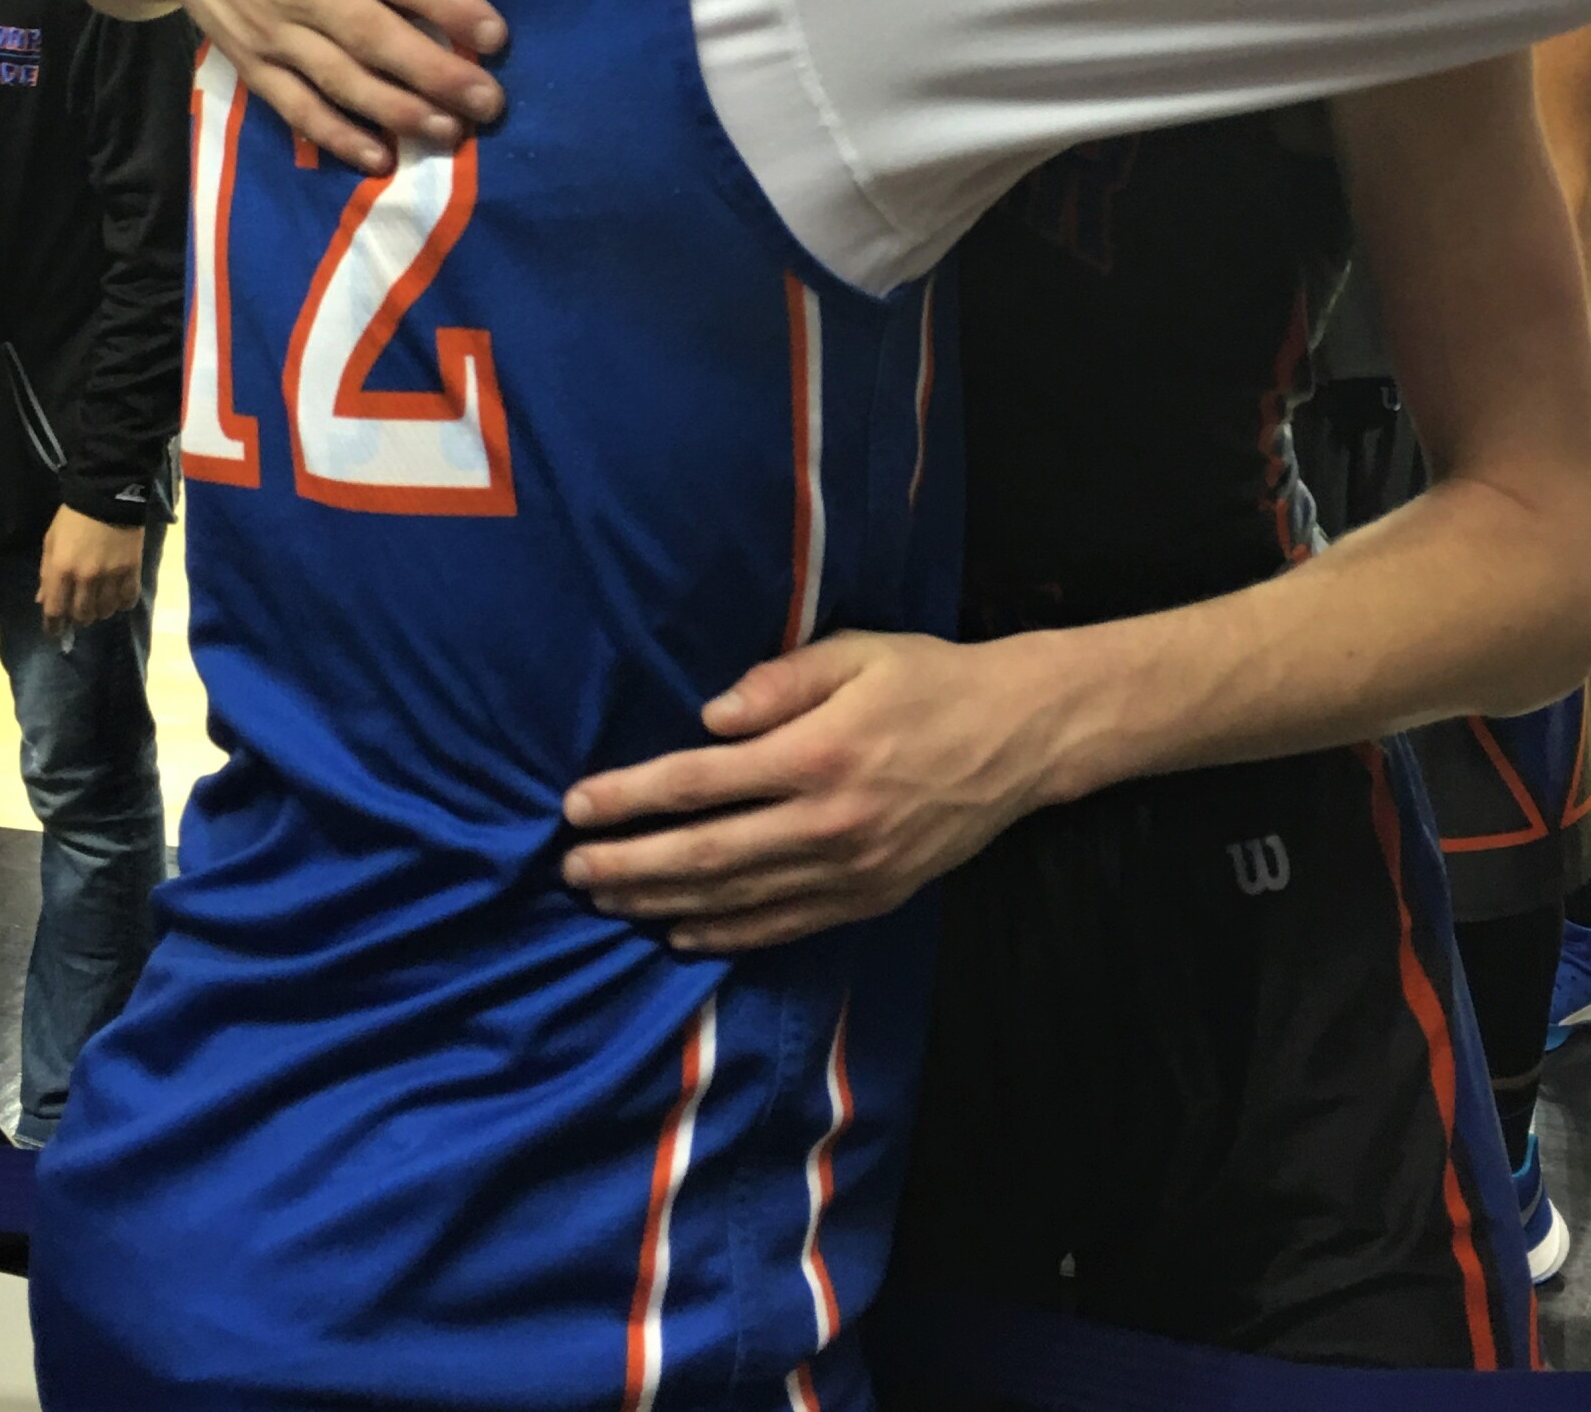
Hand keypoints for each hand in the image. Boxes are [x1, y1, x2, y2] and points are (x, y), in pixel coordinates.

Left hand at [38, 508, 144, 636]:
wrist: (107, 495)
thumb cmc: (72, 519)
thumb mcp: (50, 542)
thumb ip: (46, 574)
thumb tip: (43, 600)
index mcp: (60, 570)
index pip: (54, 610)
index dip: (53, 626)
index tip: (55, 631)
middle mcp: (85, 578)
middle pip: (81, 615)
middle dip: (77, 619)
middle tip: (78, 613)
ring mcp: (110, 575)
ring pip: (105, 611)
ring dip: (99, 612)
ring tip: (99, 604)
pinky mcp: (131, 570)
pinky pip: (127, 600)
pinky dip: (121, 604)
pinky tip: (118, 598)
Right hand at [60, 0, 509, 173]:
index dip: (446, 5)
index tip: (495, 36)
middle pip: (374, 37)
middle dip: (435, 74)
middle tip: (489, 103)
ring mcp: (273, 30)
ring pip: (341, 80)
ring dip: (397, 113)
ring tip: (451, 135)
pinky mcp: (251, 62)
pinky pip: (295, 107)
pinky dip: (335, 137)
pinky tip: (379, 160)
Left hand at [560, 631, 1058, 952]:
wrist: (1020, 737)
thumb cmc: (929, 680)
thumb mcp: (857, 653)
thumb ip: (779, 682)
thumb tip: (708, 717)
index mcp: (817, 754)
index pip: (698, 783)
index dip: (629, 798)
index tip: (575, 805)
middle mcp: (827, 823)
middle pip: (703, 854)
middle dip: (627, 863)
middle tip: (570, 868)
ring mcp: (849, 871)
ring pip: (736, 900)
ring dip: (661, 904)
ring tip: (606, 901)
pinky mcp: (869, 899)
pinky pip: (783, 927)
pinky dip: (726, 936)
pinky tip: (681, 934)